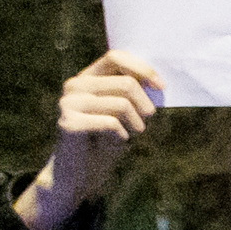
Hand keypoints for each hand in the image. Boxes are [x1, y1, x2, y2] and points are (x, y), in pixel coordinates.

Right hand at [21, 51, 165, 229]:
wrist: (82, 173)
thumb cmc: (109, 140)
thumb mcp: (127, 112)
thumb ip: (134, 92)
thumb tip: (158, 80)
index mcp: (88, 77)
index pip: (116, 56)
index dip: (143, 69)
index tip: (162, 87)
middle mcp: (74, 85)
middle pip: (126, 82)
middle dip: (145, 106)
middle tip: (144, 123)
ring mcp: (68, 103)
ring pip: (122, 103)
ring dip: (136, 124)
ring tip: (129, 134)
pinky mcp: (68, 123)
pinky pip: (112, 123)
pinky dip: (122, 136)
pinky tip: (115, 142)